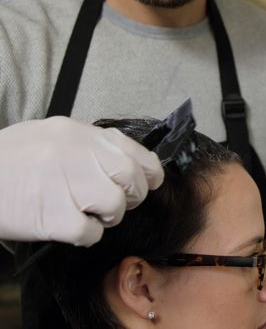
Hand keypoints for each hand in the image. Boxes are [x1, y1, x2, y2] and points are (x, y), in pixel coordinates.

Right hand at [0, 116, 163, 245]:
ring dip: (106, 216)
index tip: (147, 182)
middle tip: (112, 202)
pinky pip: (92, 232)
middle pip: (132, 180)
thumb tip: (127, 162)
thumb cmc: (11, 160)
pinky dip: (84, 235)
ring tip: (84, 213)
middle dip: (130, 196)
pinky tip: (67, 226)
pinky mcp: (57, 216)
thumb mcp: (51, 136)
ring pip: (116, 207)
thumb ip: (89, 145)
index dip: (148, 173)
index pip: (137, 153)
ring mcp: (69, 185)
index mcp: (80, 133)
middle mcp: (79, 155)